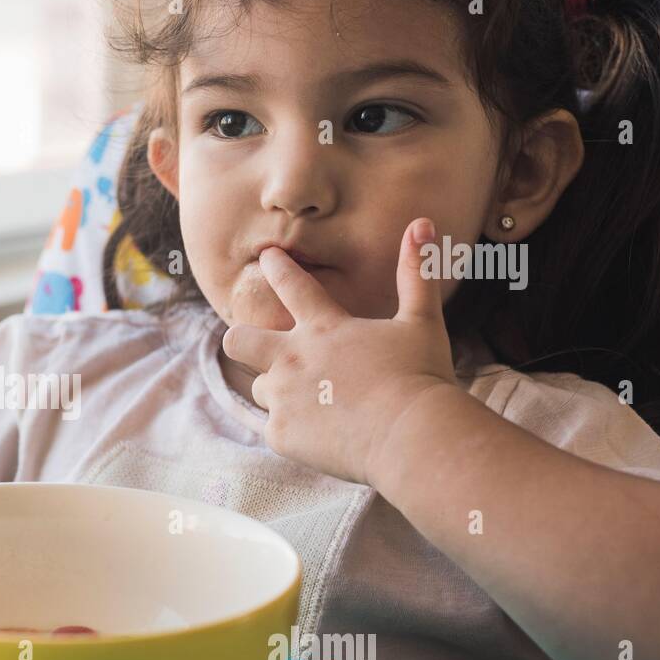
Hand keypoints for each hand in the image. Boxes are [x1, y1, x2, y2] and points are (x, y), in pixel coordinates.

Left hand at [221, 217, 461, 486]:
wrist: (412, 437)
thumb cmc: (422, 378)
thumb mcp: (422, 322)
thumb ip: (416, 274)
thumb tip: (421, 222)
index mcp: (324, 328)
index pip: (292, 285)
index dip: (277, 267)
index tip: (266, 257)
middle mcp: (292, 358)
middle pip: (237, 340)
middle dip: (239, 339)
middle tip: (251, 344)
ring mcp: (282, 397)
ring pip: (258, 389)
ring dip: (277, 391)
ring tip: (313, 403)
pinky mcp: (281, 434)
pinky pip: (274, 429)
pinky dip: (293, 430)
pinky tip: (320, 436)